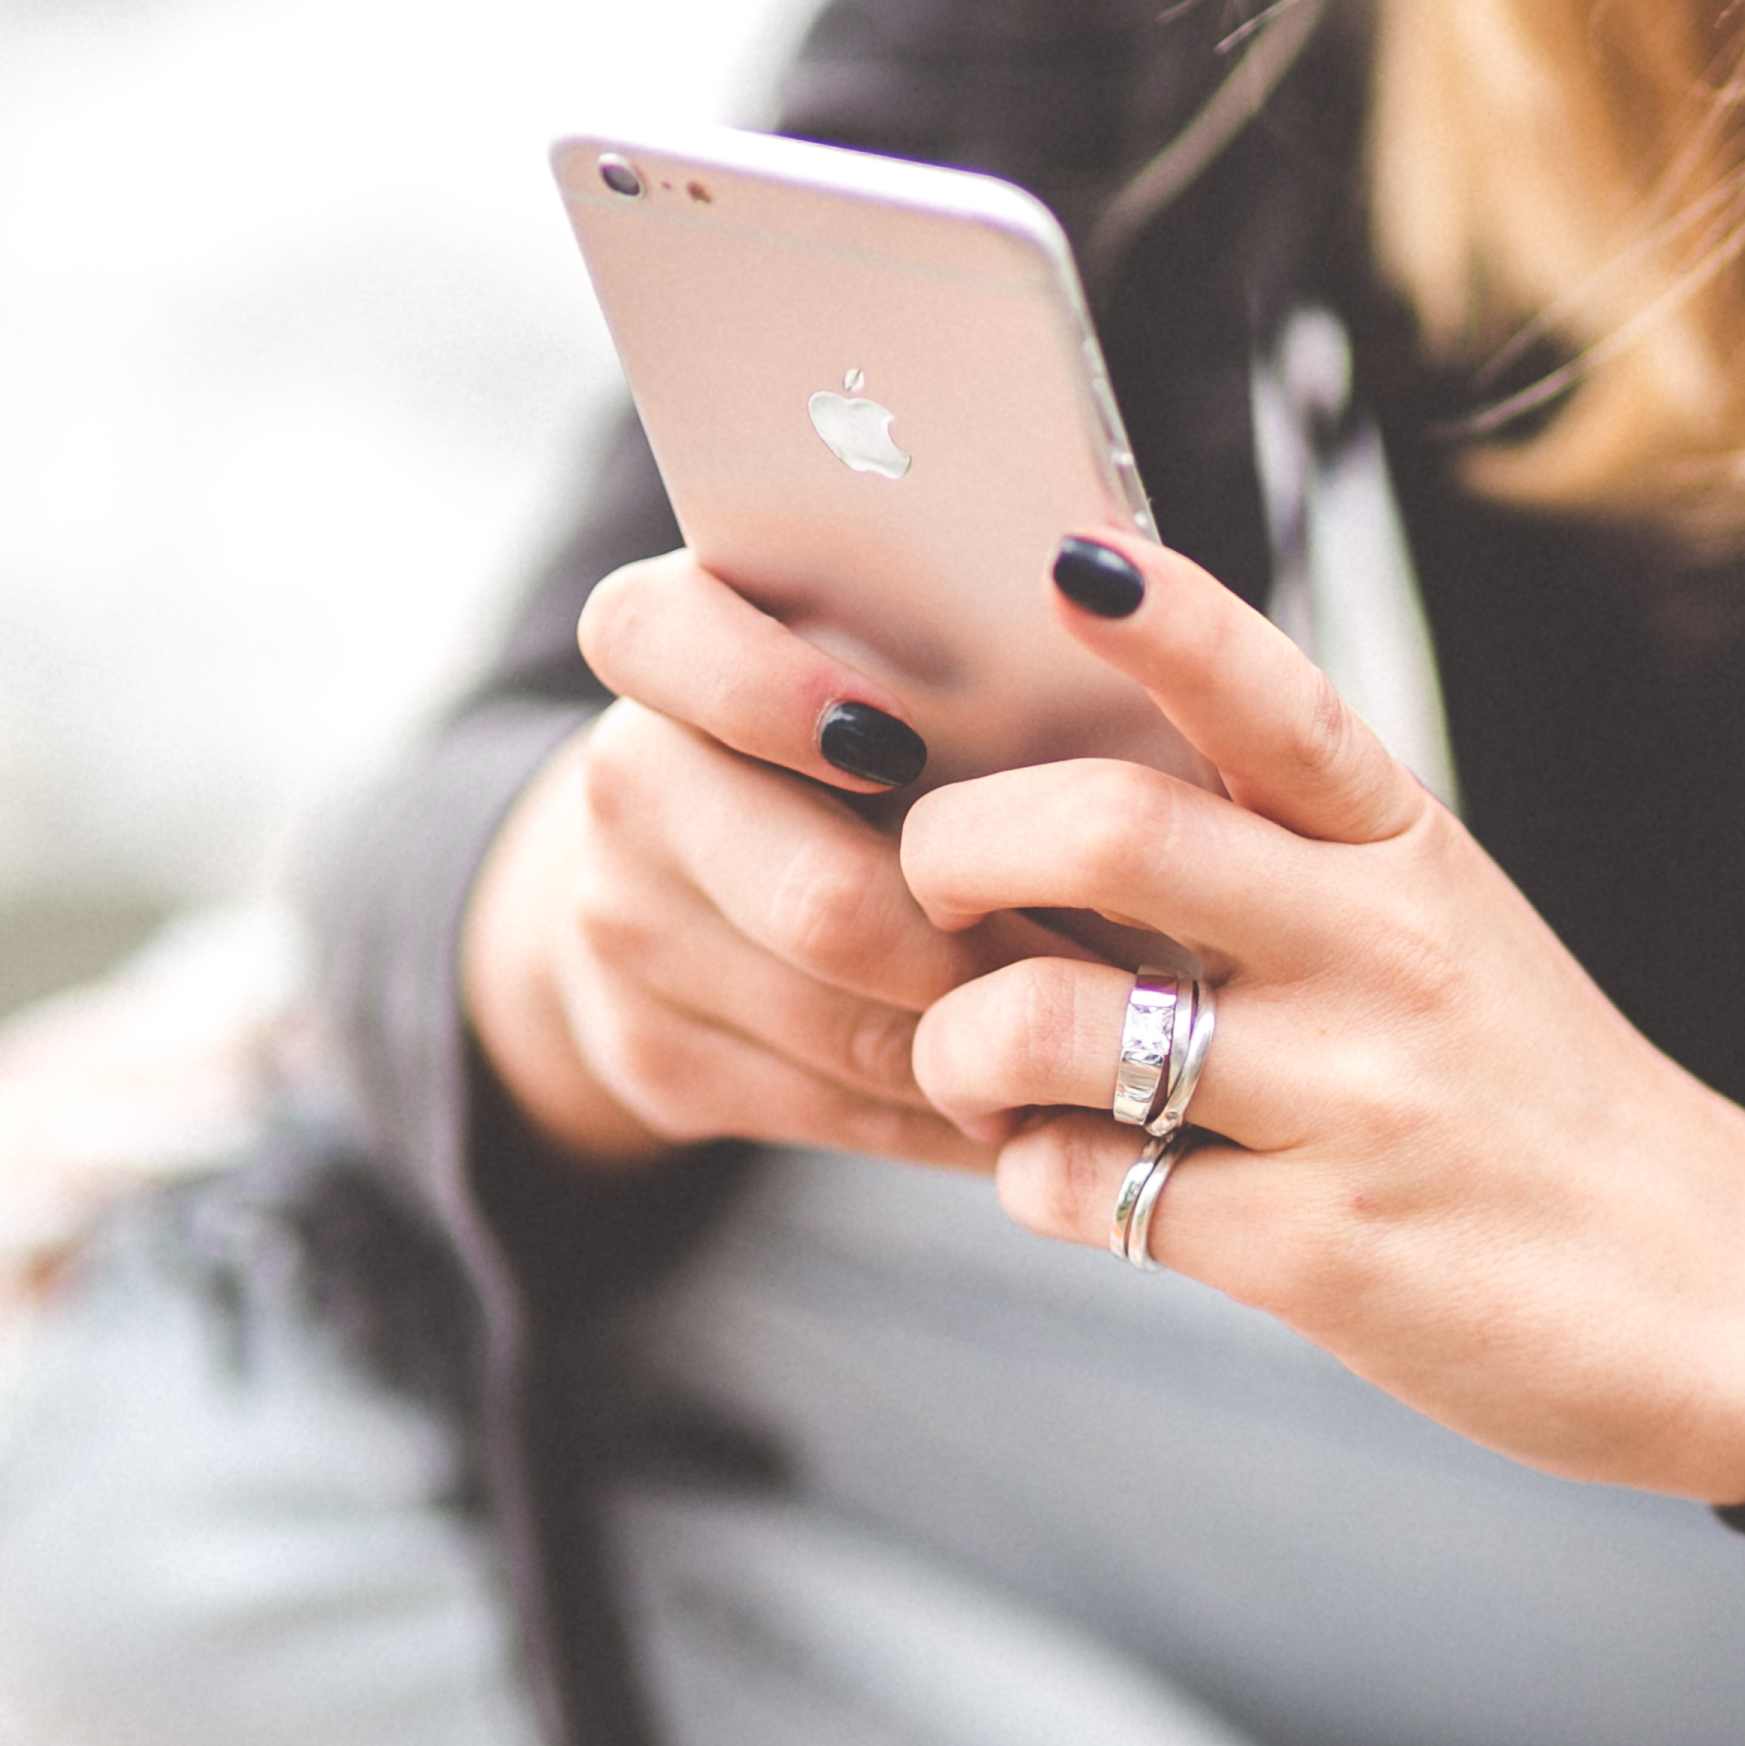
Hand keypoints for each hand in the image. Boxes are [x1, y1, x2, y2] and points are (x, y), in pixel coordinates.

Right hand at [462, 551, 1057, 1171]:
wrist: (680, 881)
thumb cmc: (853, 743)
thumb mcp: (884, 659)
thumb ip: (956, 647)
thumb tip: (1114, 659)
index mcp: (666, 649)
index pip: (652, 636)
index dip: (770, 693)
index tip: (900, 742)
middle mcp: (628, 790)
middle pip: (819, 900)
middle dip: (989, 945)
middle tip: (1120, 953)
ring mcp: (624, 935)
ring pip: (846, 1027)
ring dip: (996, 1038)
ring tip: (1106, 1022)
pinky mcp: (652, 1061)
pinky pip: (839, 1107)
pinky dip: (954, 1110)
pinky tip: (1031, 1089)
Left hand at [901, 536, 1744, 1495]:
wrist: (1704, 1295)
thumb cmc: (1530, 1099)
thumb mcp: (1442, 929)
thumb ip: (1283, 857)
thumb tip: (1063, 793)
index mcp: (1408, 851)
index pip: (1276, 698)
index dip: (1166, 619)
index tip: (1070, 557)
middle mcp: (1382, 953)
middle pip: (1114, 831)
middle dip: (957, 844)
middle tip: (927, 881)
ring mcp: (1350, 1103)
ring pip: (1054, 1024)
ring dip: (960, 1045)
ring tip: (975, 1066)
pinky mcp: (1315, 1251)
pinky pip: (1083, 1187)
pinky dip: (1029, 1177)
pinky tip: (1073, 1174)